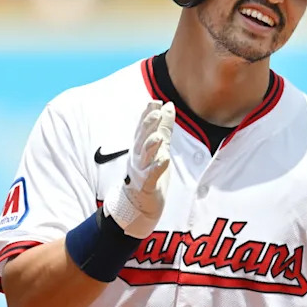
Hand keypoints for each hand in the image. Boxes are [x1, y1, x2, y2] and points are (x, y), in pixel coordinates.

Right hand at [103, 101, 175, 237]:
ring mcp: (141, 171)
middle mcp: (138, 157)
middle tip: (156, 114)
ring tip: (158, 137)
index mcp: (140, 147)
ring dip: (151, 146)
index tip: (155, 102)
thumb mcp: (158, 147)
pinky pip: (151, 176)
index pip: (143, 128)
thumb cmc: (148, 172)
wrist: (138, 204)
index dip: (148, 114)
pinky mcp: (146, 186)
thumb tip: (168, 106)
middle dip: (148, 126)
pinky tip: (163, 160)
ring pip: (145, 156)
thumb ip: (163, 127)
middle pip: (142, 139)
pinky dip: (157, 168)